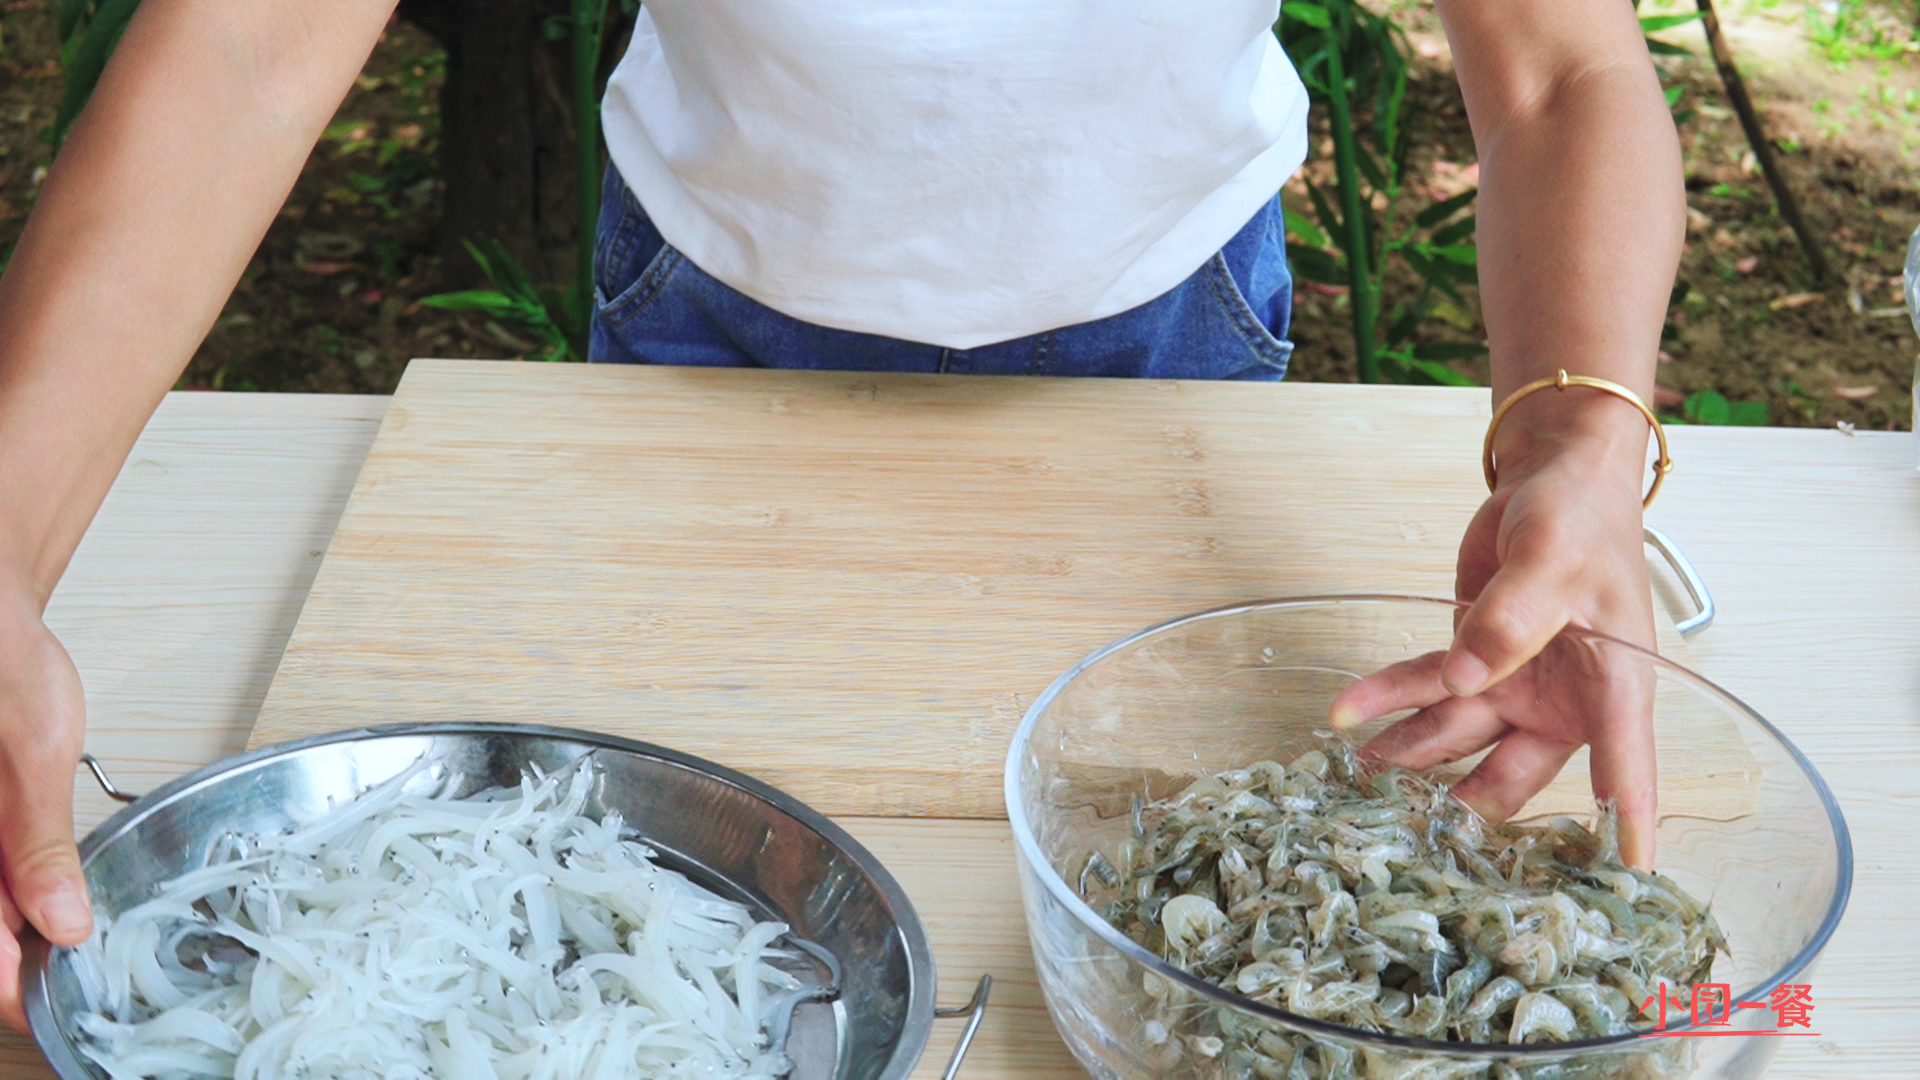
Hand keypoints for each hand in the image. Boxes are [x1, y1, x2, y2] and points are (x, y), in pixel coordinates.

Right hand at [0, 598, 90, 1031]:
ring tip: (55, 953)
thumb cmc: (2, 665)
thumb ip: (40, 846)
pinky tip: (33, 909)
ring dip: (5, 936)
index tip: (44, 1005)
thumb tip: (64, 926)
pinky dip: (4, 902)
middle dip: (6, 965)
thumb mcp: (35, 753)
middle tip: (61, 984)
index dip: (5, 985)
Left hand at [1329, 395, 1658, 867]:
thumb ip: (1511, 618)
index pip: (1627, 764)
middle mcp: (1564, 701)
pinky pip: (1423, 690)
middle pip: (1512, 774)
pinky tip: (1344, 713)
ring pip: (1455, 739)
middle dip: (1461, 807)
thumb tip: (1464, 676)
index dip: (1625, 820)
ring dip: (1405, 757)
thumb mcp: (1552, 558)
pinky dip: (1384, 699)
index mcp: (1613, 685)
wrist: (1551, 478)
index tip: (1624, 877)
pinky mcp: (1472, 663)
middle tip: (1407, 839)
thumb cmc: (1580, 517)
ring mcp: (1515, 688)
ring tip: (1350, 781)